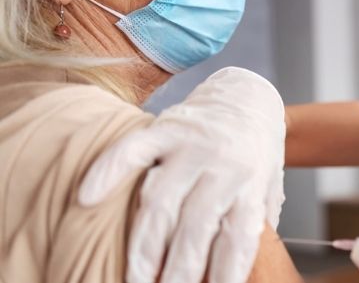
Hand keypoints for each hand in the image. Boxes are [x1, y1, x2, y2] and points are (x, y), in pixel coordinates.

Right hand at [78, 67, 286, 282]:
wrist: (250, 96)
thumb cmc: (256, 153)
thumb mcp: (268, 187)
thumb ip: (255, 222)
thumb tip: (238, 268)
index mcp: (251, 184)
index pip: (238, 236)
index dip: (225, 271)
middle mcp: (223, 164)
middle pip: (196, 224)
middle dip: (180, 268)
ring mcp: (192, 145)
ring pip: (161, 198)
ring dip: (145, 243)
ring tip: (137, 276)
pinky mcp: (167, 127)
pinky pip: (133, 150)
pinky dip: (108, 171)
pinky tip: (89, 198)